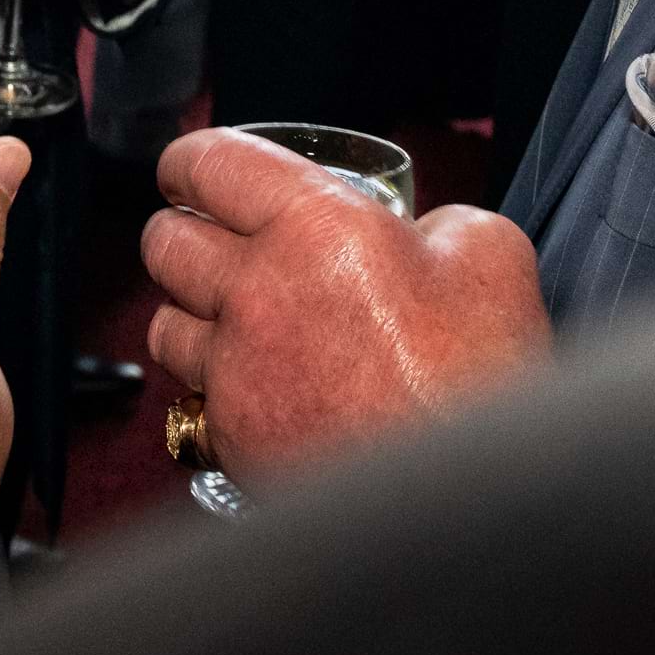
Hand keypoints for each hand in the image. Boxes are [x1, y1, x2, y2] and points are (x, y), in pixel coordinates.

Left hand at [141, 127, 546, 481]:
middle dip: (180, 233)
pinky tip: (255, 391)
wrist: (472, 493)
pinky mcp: (233, 440)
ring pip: (165, 326)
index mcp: (316, 225)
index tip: (187, 170)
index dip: (190, 160)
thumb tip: (416, 236)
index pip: (212, 164)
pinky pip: (192, 403)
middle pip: (164, 243)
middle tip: (206, 239)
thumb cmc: (484, 373)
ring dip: (191, 316)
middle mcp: (258, 292)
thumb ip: (437, 224)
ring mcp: (237, 372)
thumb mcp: (490, 252)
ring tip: (229, 320)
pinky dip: (214, 393)